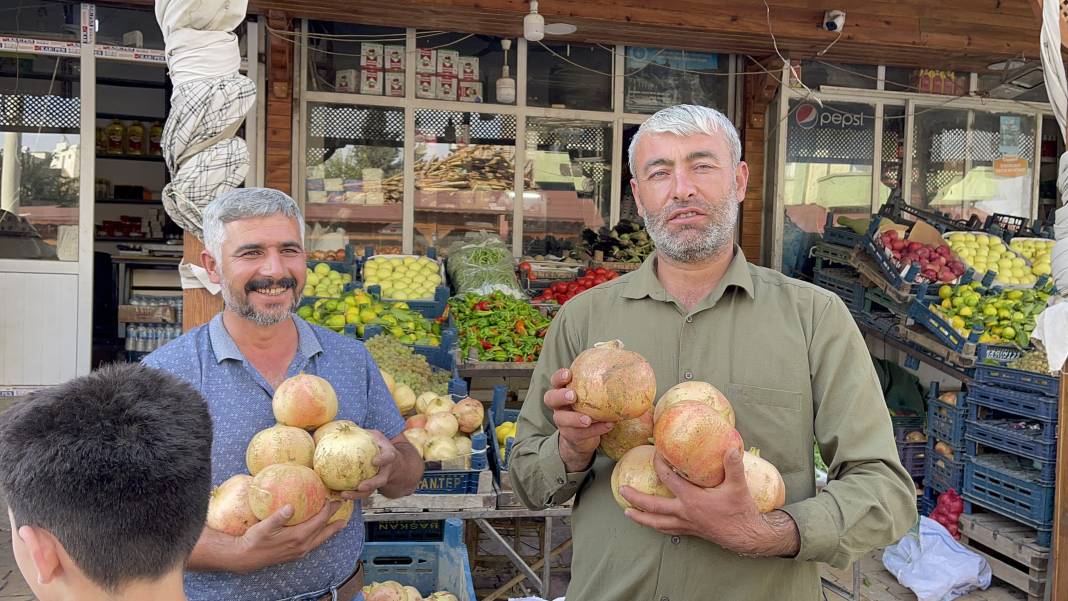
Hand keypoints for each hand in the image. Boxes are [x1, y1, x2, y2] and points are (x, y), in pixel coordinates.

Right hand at [236, 500, 345, 571]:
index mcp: (298, 537)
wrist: (245, 558)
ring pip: (321, 539)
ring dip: (331, 529)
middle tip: (343, 507)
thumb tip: (290, 506)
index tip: (330, 498)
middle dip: (334, 518)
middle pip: (324, 530)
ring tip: (340, 523)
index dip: (326, 509)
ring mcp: (300, 551)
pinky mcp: (296, 554)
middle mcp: (302, 545)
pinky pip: (314, 543)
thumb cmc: (254, 540)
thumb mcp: (264, 526)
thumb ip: (278, 517)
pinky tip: (320, 532)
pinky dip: (321, 535)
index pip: (319, 520)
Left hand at [339, 429, 397, 500]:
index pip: (388, 457)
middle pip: (380, 480)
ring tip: (344, 495)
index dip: (383, 459)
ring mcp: (379, 482)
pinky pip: (362, 494)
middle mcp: (386, 471)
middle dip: (371, 484)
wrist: (396, 464)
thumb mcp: (377, 437)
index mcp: (389, 457)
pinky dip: (351, 495)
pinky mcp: (372, 488)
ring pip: (370, 491)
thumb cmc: (382, 447)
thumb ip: (365, 433)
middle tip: (360, 487)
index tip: (375, 461)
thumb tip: (345, 425)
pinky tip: (338, 494)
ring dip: (358, 495)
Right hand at [543, 368, 613, 471]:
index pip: (555, 381)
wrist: (583, 438)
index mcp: (563, 391)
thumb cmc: (589, 408)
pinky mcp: (572, 436)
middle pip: (550, 399)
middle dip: (560, 396)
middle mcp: (559, 406)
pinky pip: (581, 433)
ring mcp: (563, 422)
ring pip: (562, 419)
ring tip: (588, 419)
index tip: (568, 374)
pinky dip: (596, 429)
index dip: (558, 377)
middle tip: (573, 396)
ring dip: (575, 418)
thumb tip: (620, 353)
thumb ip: (599, 380)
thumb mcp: (591, 394)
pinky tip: (608, 425)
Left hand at [620, 448, 796, 556]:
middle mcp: (684, 513)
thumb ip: (733, 466)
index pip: (668, 479)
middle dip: (636, 498)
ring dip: (641, 517)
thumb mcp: (738, 485)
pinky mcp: (691, 531)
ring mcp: (686, 524)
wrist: (747, 536)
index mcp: (691, 499)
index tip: (655, 453)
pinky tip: (652, 524)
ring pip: (657, 523)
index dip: (659, 465)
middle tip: (622, 490)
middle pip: (653, 506)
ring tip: (627, 513)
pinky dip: (657, 526)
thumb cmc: (741, 510)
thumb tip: (731, 447)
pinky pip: (668, 529)